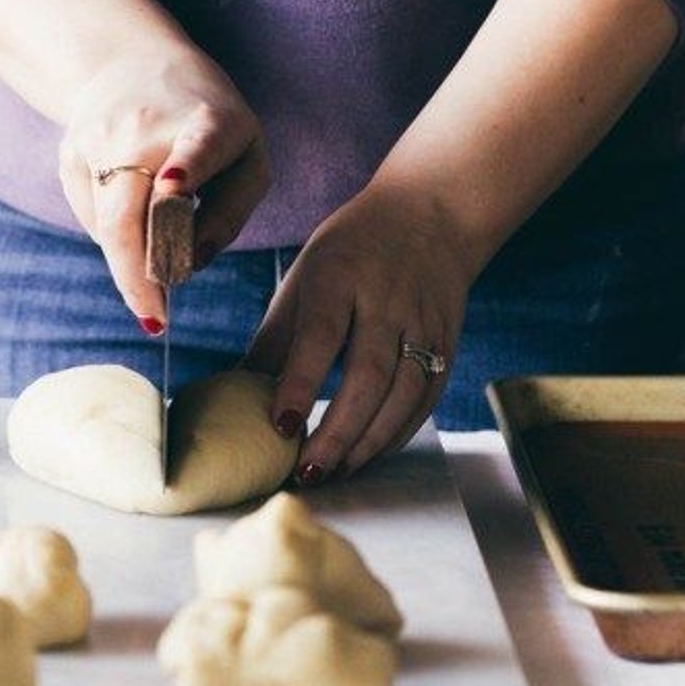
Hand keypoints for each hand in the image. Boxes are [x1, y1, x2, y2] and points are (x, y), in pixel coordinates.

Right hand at [58, 52, 269, 330]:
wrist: (132, 60)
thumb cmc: (209, 122)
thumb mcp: (247, 156)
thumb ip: (231, 214)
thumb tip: (189, 264)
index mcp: (207, 122)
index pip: (195, 147)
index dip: (185, 168)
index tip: (172, 185)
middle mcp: (144, 128)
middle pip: (127, 215)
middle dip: (138, 274)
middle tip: (155, 321)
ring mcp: (99, 139)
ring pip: (106, 227)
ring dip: (129, 267)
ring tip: (153, 293)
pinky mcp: (70, 154)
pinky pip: (93, 218)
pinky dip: (115, 237)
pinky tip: (133, 221)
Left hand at [243, 185, 475, 481]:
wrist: (431, 213)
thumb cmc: (351, 252)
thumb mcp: (304, 277)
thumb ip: (276, 339)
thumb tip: (236, 397)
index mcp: (340, 274)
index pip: (321, 336)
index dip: (301, 384)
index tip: (281, 428)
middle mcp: (386, 298)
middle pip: (368, 374)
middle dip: (338, 430)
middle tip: (308, 471)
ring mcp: (423, 321)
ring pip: (403, 393)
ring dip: (369, 440)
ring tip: (336, 471)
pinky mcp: (448, 340)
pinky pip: (426, 397)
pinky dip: (398, 432)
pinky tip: (370, 454)